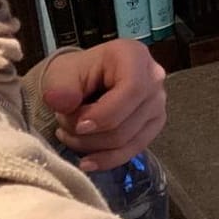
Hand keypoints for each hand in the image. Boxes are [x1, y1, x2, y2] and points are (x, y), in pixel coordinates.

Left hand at [43, 38, 167, 171]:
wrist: (85, 79)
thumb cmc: (76, 73)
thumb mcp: (61, 73)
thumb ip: (60, 87)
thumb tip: (62, 103)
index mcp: (135, 57)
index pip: (132, 91)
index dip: (104, 114)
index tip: (76, 125)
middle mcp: (155, 79)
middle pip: (126, 122)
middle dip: (89, 133)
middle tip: (63, 124)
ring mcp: (158, 104)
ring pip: (127, 140)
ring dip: (91, 145)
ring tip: (69, 133)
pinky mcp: (154, 124)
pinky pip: (134, 150)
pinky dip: (107, 159)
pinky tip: (87, 161)